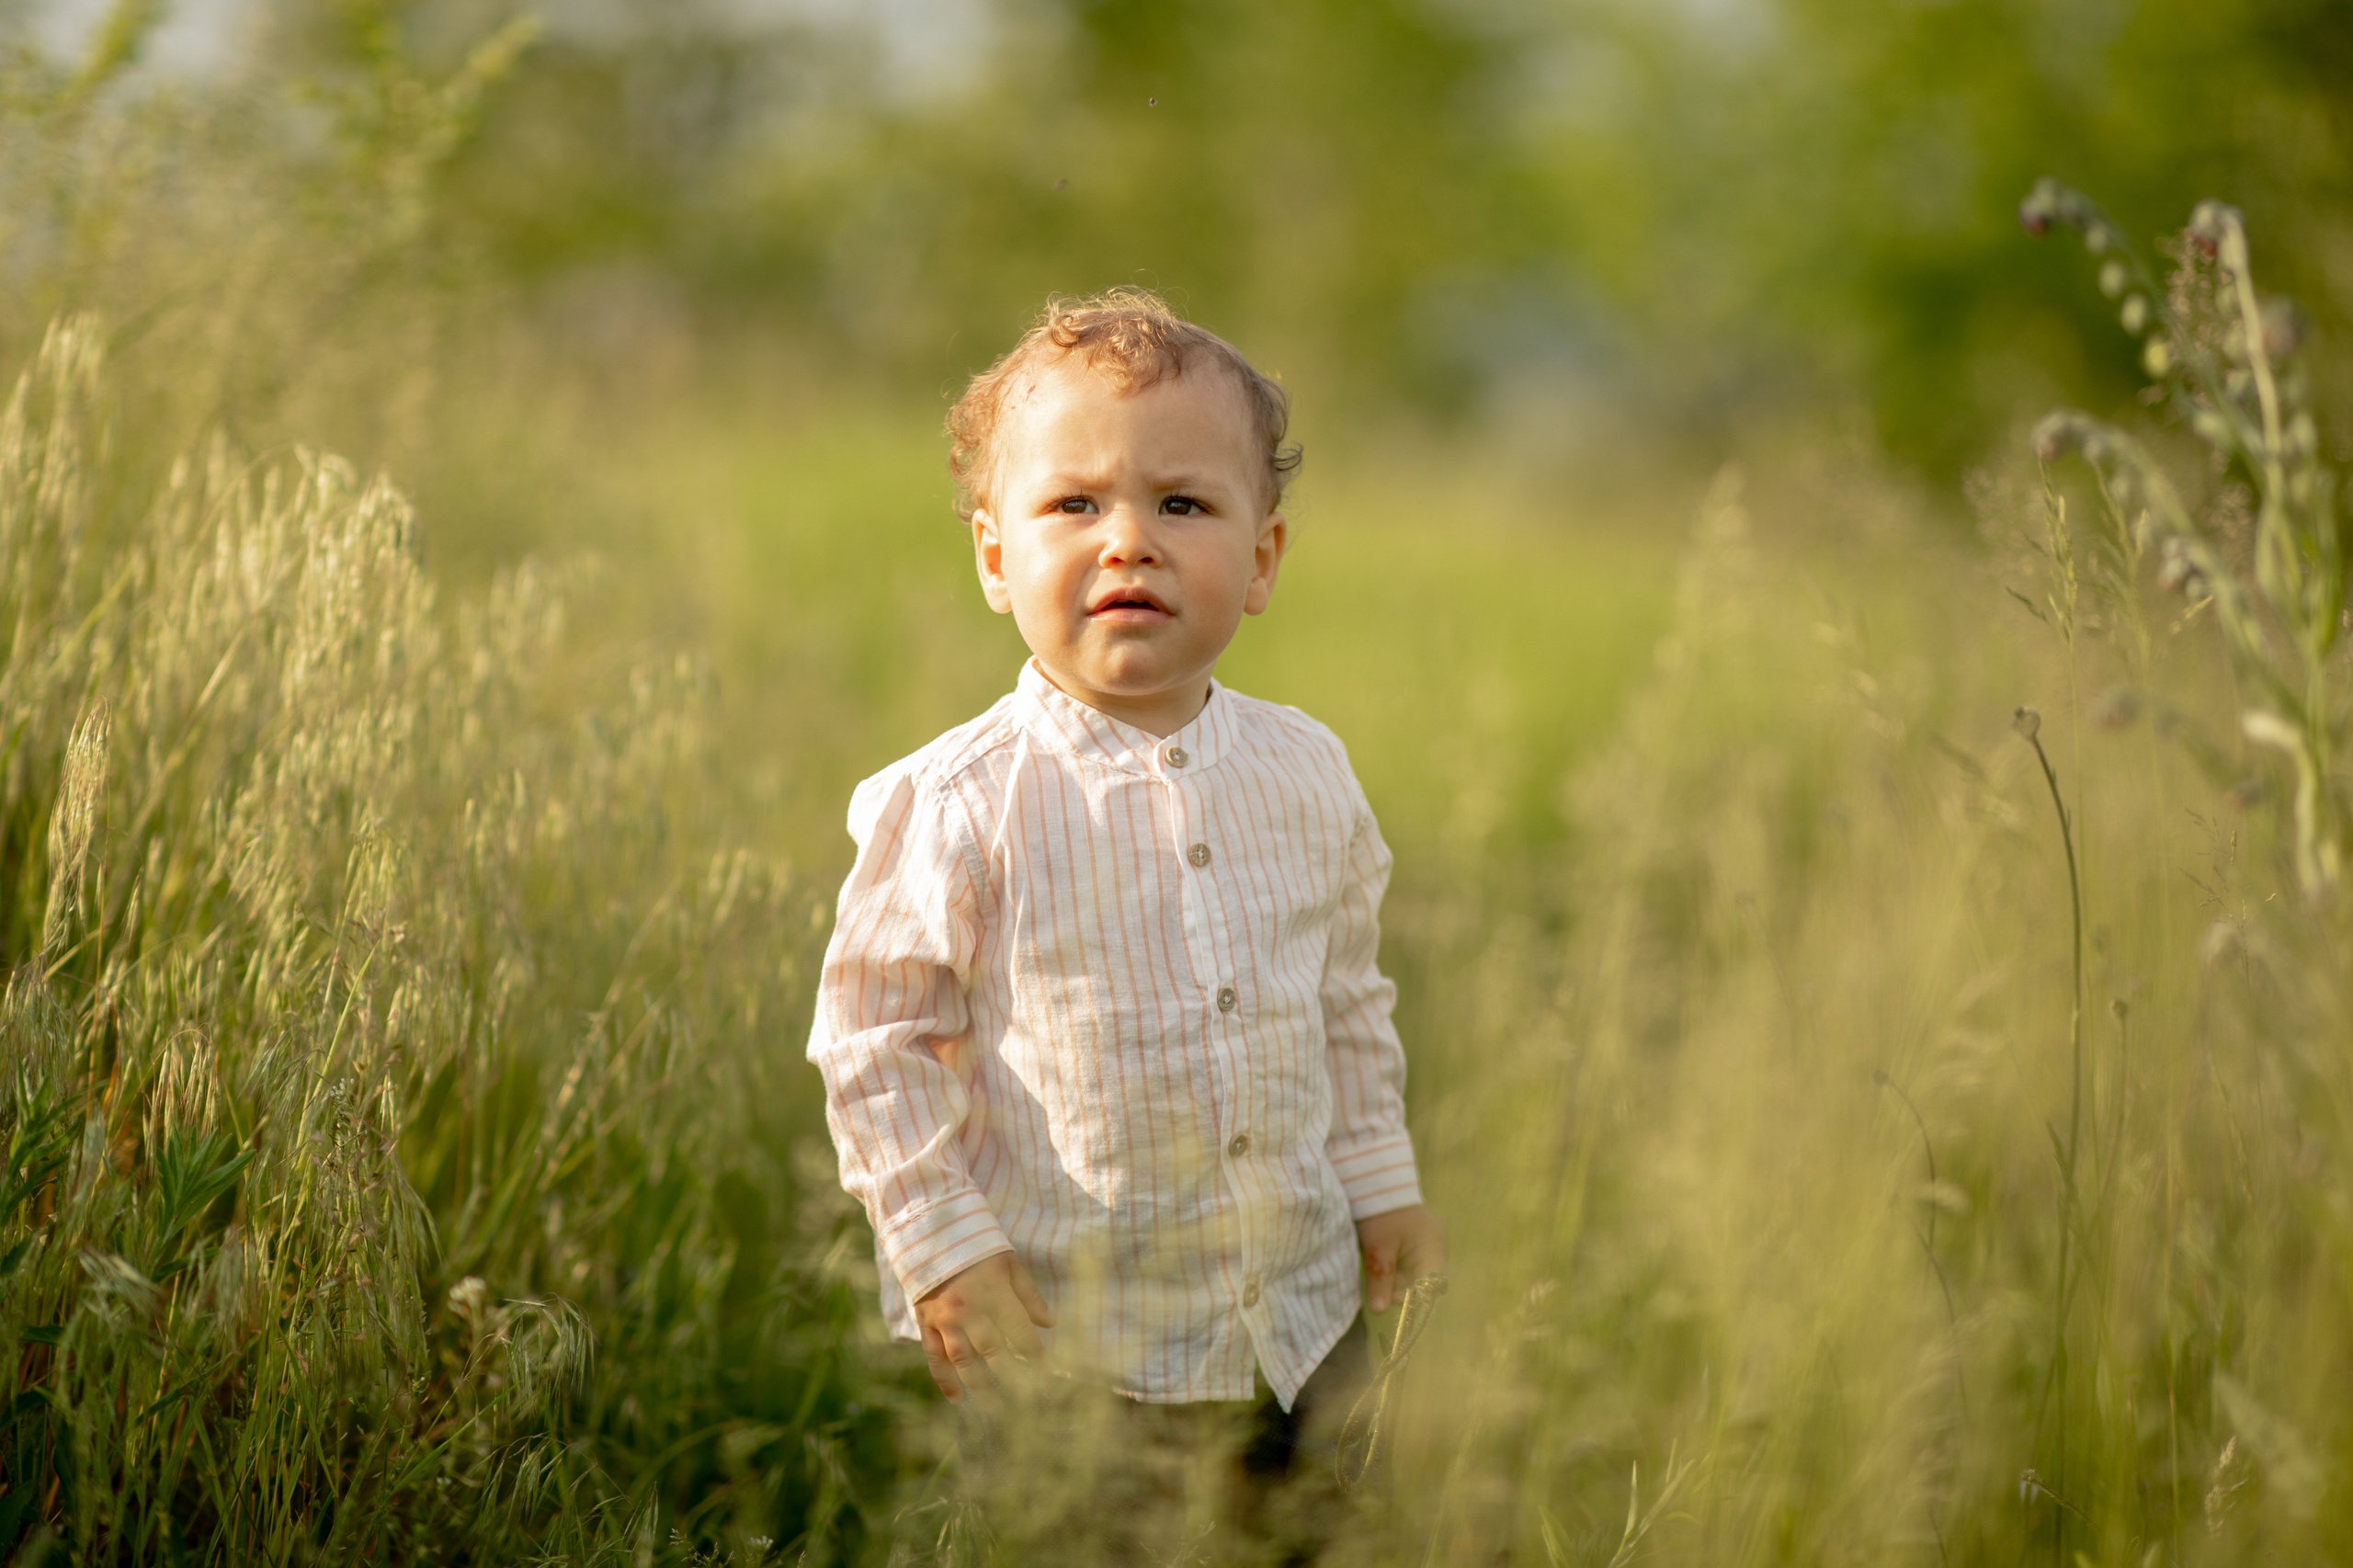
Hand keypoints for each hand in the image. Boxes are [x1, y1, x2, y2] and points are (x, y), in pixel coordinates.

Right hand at [913, 1251, 1054, 1402]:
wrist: (930, 1234)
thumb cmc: (977, 1248)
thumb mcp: (1008, 1264)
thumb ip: (1028, 1296)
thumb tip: (1050, 1324)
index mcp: (993, 1293)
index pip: (1020, 1333)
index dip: (1036, 1356)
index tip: (1048, 1376)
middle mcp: (969, 1311)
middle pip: (994, 1353)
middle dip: (1013, 1378)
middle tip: (1028, 1401)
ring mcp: (945, 1320)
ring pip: (964, 1361)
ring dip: (981, 1386)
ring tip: (996, 1409)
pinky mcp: (926, 1324)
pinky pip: (934, 1357)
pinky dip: (944, 1380)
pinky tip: (957, 1399)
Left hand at [1356, 1204, 1446, 1313]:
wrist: (1373, 1181)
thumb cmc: (1381, 1212)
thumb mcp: (1377, 1247)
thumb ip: (1380, 1279)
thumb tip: (1378, 1310)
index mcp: (1432, 1249)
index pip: (1432, 1286)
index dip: (1415, 1300)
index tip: (1391, 1302)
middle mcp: (1431, 1251)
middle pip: (1421, 1285)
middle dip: (1399, 1293)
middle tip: (1377, 1293)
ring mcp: (1420, 1249)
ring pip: (1408, 1279)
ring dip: (1391, 1284)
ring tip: (1375, 1276)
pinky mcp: (1407, 1247)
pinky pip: (1401, 1269)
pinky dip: (1388, 1274)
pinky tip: (1375, 1270)